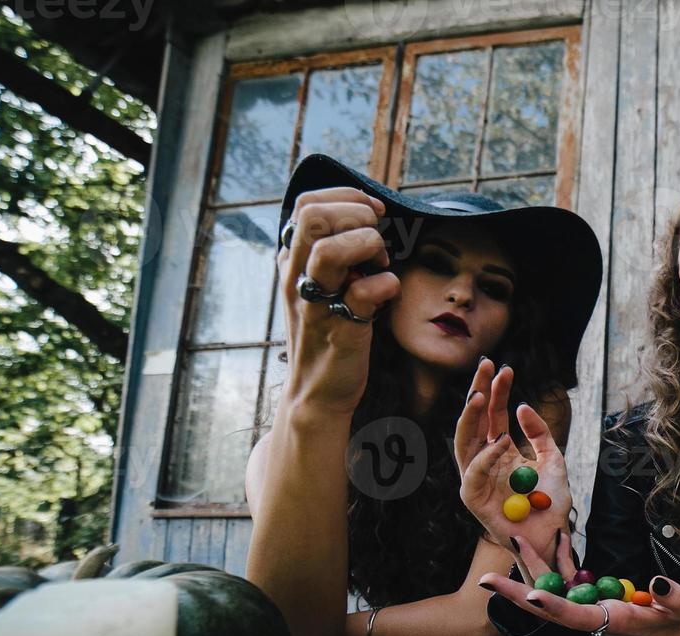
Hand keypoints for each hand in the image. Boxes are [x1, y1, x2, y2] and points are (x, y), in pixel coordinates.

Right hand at [276, 187, 399, 416]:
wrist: (318, 393)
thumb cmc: (328, 334)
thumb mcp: (318, 287)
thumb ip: (329, 252)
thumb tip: (365, 215)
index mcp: (292, 262)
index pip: (306, 204)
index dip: (347, 197)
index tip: (374, 211)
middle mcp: (297, 278)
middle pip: (314, 217)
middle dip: (357, 215)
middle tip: (376, 240)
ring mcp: (316, 303)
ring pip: (331, 251)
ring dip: (369, 247)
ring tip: (379, 264)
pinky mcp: (341, 328)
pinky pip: (365, 292)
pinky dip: (386, 284)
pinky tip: (388, 293)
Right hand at [456, 361, 572, 567]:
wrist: (553, 537)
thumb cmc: (550, 504)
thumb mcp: (553, 460)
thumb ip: (539, 434)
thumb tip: (522, 406)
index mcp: (501, 451)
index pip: (494, 415)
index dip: (498, 391)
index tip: (504, 368)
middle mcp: (485, 462)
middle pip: (475, 422)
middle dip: (479, 392)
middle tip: (486, 366)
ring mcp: (476, 479)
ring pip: (464, 443)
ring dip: (471, 417)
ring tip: (481, 394)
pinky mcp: (473, 499)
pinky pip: (474, 474)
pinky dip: (486, 457)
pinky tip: (500, 440)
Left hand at [478, 531, 679, 635]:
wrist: (675, 630)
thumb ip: (671, 597)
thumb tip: (656, 582)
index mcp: (611, 621)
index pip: (577, 616)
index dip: (555, 607)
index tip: (535, 594)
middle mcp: (591, 616)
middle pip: (547, 607)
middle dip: (517, 594)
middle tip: (485, 581)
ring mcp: (587, 605)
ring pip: (551, 589)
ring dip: (529, 569)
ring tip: (511, 540)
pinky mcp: (590, 595)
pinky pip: (566, 577)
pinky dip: (555, 559)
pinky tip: (549, 536)